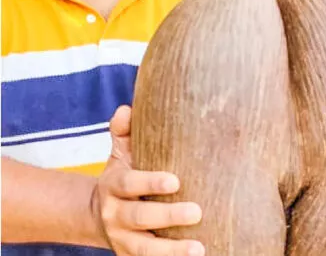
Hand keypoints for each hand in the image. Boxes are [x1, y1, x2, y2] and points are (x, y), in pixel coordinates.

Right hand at [92, 106, 204, 255]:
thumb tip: (126, 110)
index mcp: (113, 186)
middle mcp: (115, 215)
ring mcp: (123, 240)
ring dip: (171, 251)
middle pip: (139, 217)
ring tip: (199, 249)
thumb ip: (123, 133)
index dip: (150, 183)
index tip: (175, 181)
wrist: (100, 214)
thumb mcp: (120, 155)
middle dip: (167, 216)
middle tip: (196, 211)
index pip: (129, 183)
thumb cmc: (124, 177)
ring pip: (145, 249)